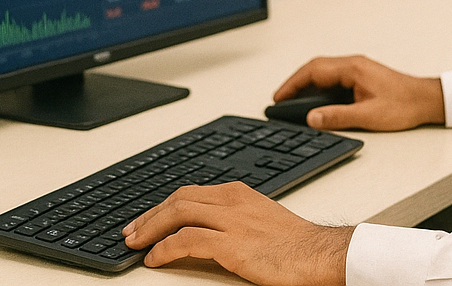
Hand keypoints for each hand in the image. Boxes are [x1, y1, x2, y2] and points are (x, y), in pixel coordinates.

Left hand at [122, 182, 352, 285]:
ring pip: (177, 214)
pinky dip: (164, 248)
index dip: (161, 206)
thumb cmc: (295, 243)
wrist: (319, 254)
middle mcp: (231, 201)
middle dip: (149, 215)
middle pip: (177, 199)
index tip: (145, 220)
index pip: (188, 192)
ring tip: (135, 244)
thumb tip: (206, 228)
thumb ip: (233, 217)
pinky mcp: (231, 244)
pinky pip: (186, 241)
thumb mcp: (260, 218)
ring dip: (149, 229)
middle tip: (131, 231)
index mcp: (237, 192)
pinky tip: (155, 258)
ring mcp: (231, 221)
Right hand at [274, 55, 444, 130]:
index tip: (279, 98)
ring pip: (323, 73)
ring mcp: (357, 69)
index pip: (313, 71)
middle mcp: (353, 64)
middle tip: (280, 101)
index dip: (293, 84)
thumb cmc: (404, 105)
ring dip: (307, 85)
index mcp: (352, 68)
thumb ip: (337, 117)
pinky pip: (333, 78)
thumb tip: (312, 119)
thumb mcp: (368, 116)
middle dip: (295, 84)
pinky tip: (316, 102)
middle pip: (315, 69)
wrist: (427, 100)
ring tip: (293, 103)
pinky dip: (319, 88)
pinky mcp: (361, 77)